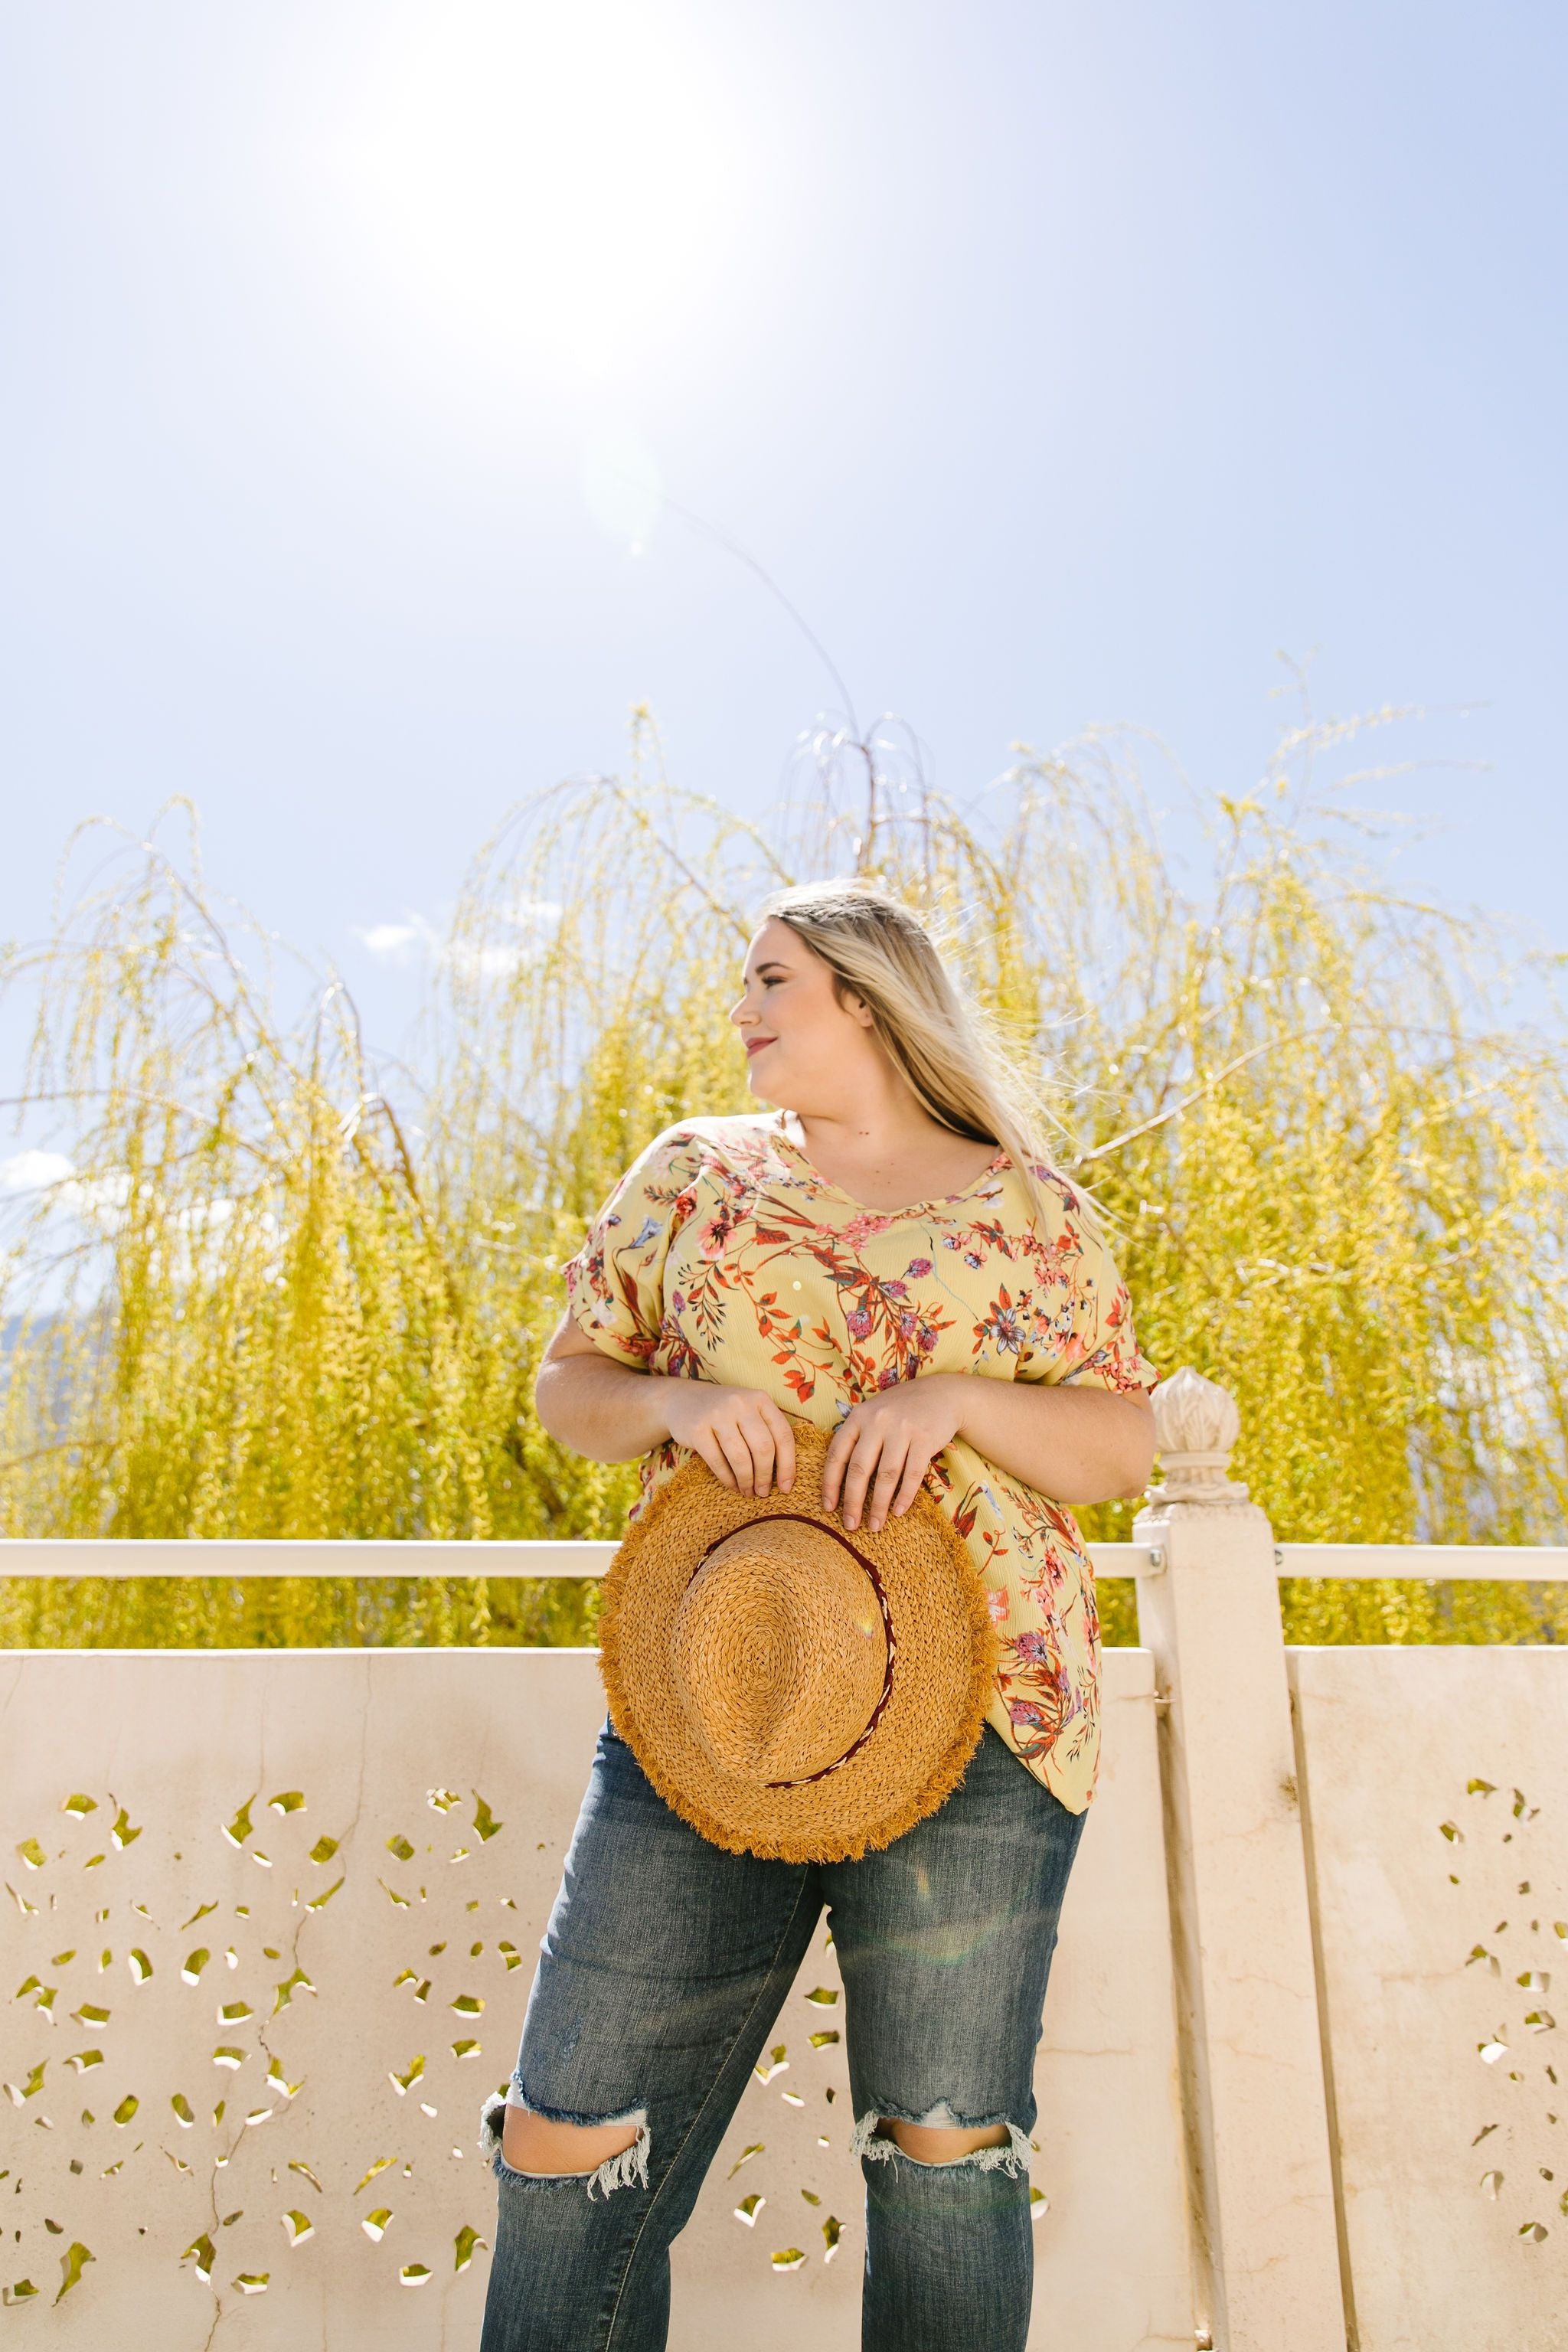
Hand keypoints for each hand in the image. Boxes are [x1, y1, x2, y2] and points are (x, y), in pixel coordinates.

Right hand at [661, 1380, 797, 1497]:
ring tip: (748, 1492)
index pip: (783, 1435)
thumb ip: (767, 1433)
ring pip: (741, 1458)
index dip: (788, 1465)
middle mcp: (740, 1403)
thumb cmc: (726, 1414)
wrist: (683, 1399)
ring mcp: (717, 1415)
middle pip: (763, 1448)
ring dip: (747, 1481)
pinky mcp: (697, 1429)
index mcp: (760, 1399)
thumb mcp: (750, 1412)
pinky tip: (733, 1485)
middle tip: (763, 1492)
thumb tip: (785, 1476)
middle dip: (766, 1476)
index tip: (786, 1487)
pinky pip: (718, 1462)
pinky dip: (728, 1479)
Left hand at [821, 1377, 964, 1532]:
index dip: (830, 1483)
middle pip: (859, 1468)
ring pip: (886, 1475)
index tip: (828, 1507)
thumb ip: (856, 1437)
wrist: (941, 1394)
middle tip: (850, 1525)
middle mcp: (877, 1421)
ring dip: (879, 1504)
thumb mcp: (872, 1413)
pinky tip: (898, 1511)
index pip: (837, 1454)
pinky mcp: (925, 1439)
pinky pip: (912, 1474)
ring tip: (875, 1524)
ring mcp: (902, 1429)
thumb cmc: (900, 1409)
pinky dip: (904, 1496)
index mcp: (858, 1417)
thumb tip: (837, 1479)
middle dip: (853, 1501)